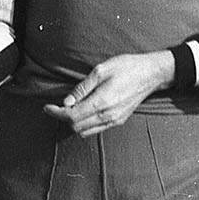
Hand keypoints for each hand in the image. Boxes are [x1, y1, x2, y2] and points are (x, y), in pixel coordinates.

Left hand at [44, 51, 174, 135]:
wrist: (151, 73)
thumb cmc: (127, 67)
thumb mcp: (101, 70)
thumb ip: (82, 88)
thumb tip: (66, 102)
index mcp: (102, 102)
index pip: (72, 116)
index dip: (56, 113)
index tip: (47, 107)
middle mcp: (108, 115)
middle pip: (76, 127)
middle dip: (63, 118)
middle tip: (56, 106)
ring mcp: (114, 120)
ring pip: (85, 131)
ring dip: (73, 122)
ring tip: (69, 108)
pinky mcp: (119, 121)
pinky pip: (96, 129)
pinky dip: (85, 124)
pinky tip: (83, 111)